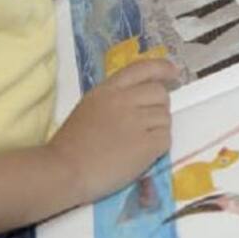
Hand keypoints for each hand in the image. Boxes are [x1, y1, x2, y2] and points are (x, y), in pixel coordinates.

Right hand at [47, 59, 177, 203]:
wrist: (65, 169)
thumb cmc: (71, 143)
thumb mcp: (90, 106)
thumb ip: (114, 98)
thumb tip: (139, 99)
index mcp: (108, 89)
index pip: (142, 68)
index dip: (162, 68)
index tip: (173, 72)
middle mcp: (124, 100)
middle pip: (160, 93)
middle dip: (159, 106)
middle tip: (148, 122)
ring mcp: (136, 122)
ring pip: (165, 118)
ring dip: (158, 129)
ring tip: (139, 142)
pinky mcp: (146, 145)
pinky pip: (165, 139)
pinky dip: (159, 147)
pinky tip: (142, 154)